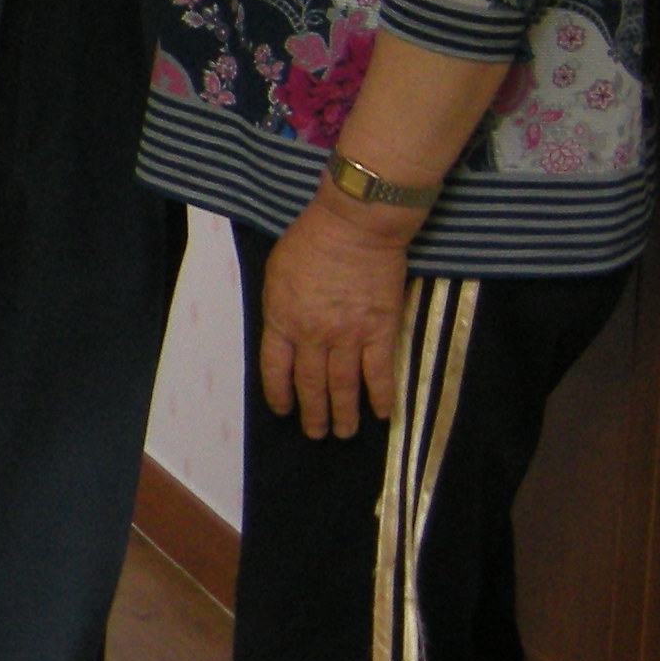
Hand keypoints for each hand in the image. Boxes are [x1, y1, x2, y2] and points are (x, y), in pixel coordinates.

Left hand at [259, 199, 414, 439]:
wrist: (355, 226)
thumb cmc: (311, 241)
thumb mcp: (276, 273)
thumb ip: (280, 308)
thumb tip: (285, 332)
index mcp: (282, 320)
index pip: (276, 369)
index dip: (279, 394)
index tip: (284, 410)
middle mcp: (312, 336)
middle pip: (310, 384)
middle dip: (313, 414)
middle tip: (317, 434)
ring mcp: (348, 336)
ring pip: (344, 387)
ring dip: (344, 414)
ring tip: (345, 433)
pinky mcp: (381, 331)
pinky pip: (380, 372)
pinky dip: (382, 396)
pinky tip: (383, 414)